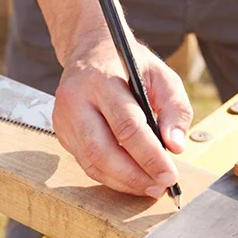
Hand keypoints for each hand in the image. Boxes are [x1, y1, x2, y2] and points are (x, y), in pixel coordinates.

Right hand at [53, 34, 192, 198]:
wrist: (89, 51)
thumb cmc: (128, 64)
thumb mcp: (161, 74)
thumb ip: (174, 108)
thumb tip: (175, 147)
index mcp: (101, 80)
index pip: (127, 126)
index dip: (150, 156)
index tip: (171, 175)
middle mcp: (76, 99)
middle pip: (102, 150)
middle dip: (134, 176)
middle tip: (160, 187)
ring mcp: (64, 117)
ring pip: (91, 162)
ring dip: (122, 182)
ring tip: (149, 187)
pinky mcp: (61, 131)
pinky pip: (85, 163)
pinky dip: (110, 177)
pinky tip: (130, 179)